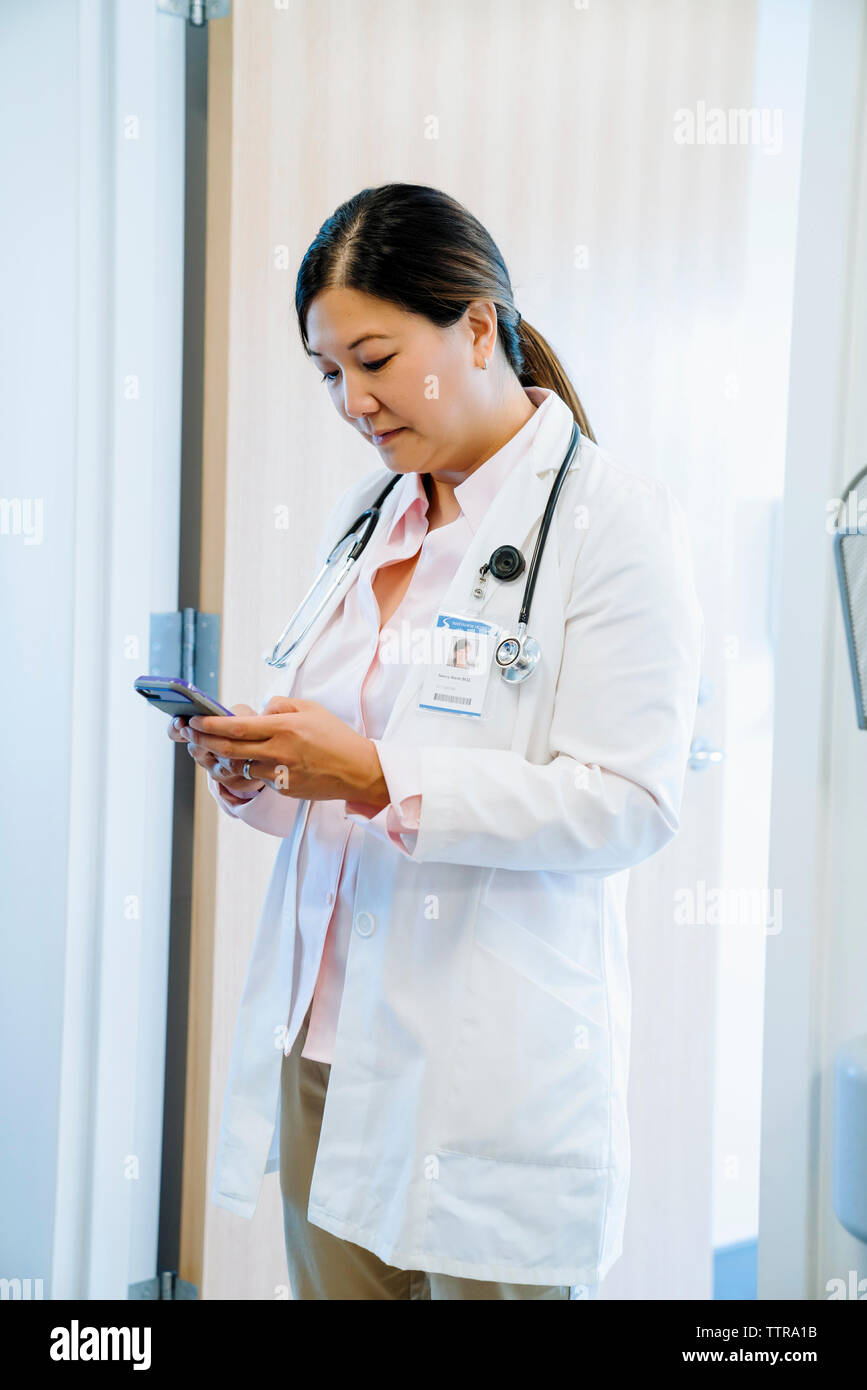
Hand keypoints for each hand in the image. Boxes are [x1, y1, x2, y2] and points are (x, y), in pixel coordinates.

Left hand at [185, 697, 389, 806]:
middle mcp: (277, 751)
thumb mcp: (310, 708)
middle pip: (229, 748)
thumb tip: (258, 711)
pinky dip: (247, 768)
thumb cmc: (335, 736)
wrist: (357, 770)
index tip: (195, 720)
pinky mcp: (282, 789)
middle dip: (204, 741)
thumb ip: (279, 705)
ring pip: (239, 767)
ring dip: (220, 758)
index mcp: (283, 727)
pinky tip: (242, 760)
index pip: (237, 726)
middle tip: (189, 734)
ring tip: (208, 748)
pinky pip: (257, 777)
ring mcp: (279, 773)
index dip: (211, 724)